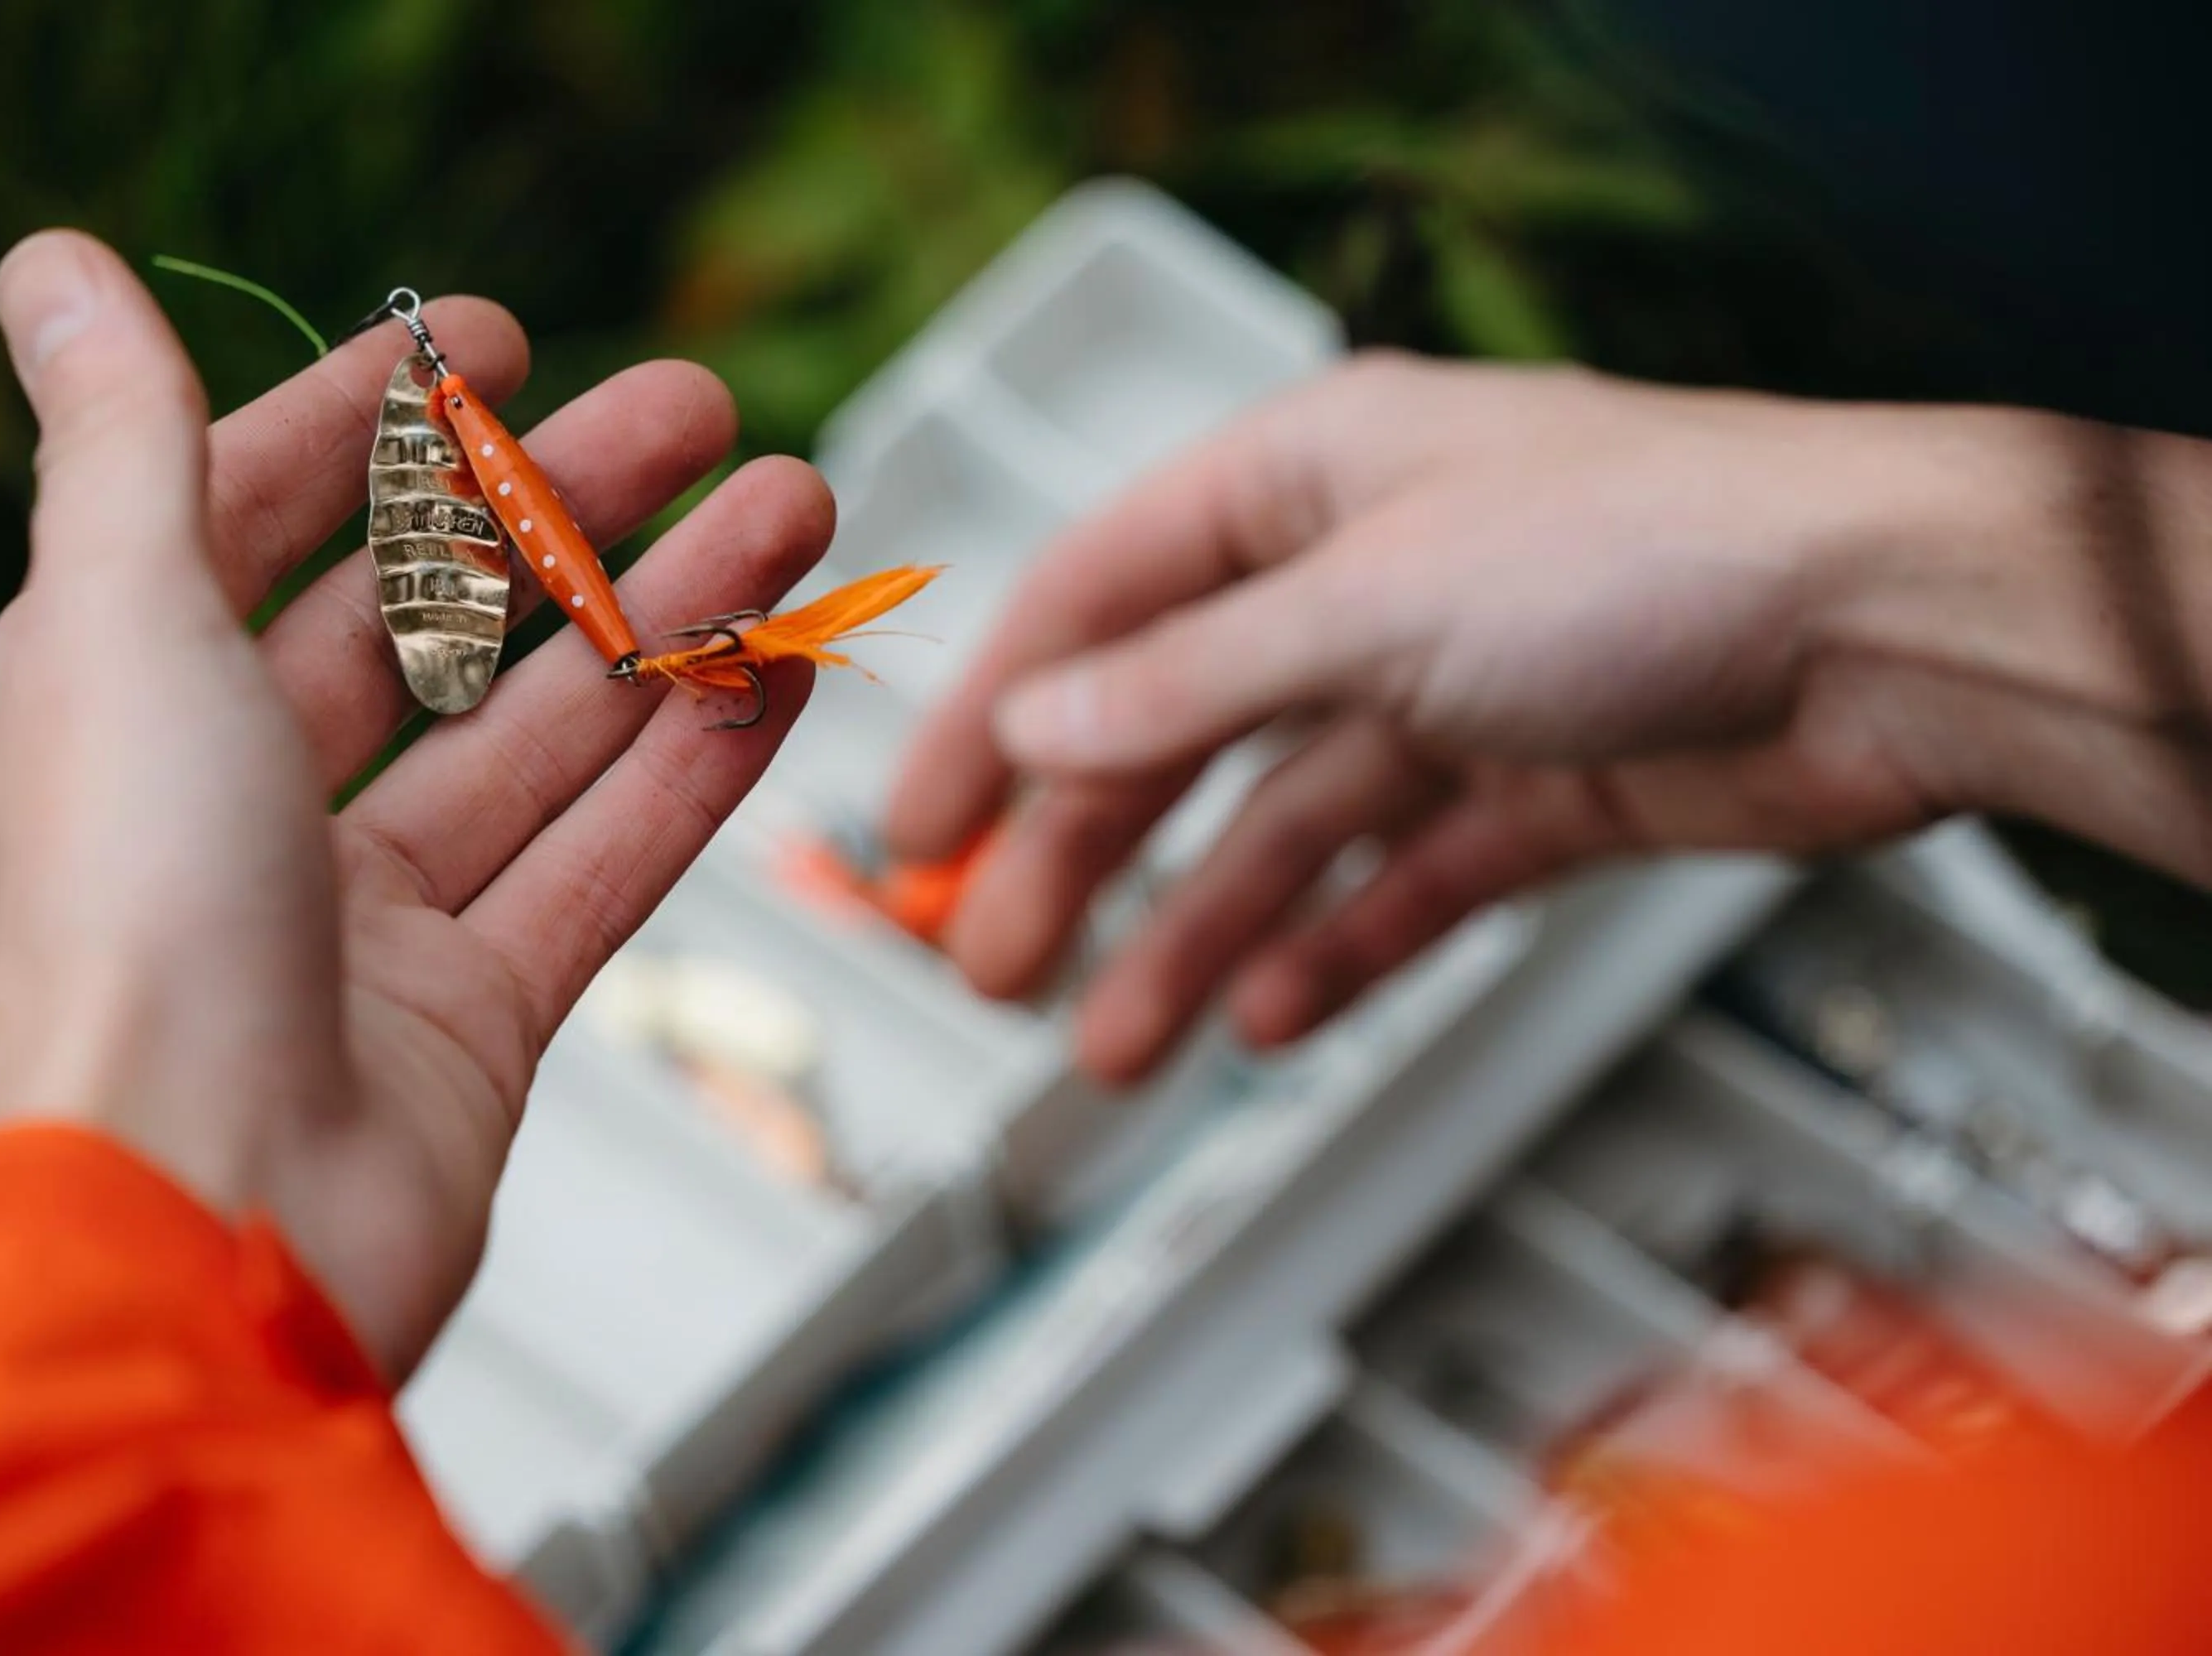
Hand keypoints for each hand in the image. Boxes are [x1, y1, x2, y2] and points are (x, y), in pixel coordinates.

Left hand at [0, 232, 833, 1379]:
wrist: (212, 1230)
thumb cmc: (131, 926)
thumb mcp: (113, 627)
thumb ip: (118, 442)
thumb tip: (51, 268)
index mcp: (116, 700)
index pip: (263, 514)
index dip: (379, 421)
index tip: (500, 345)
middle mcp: (235, 803)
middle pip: (434, 617)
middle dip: (571, 505)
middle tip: (705, 409)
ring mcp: (362, 920)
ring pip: (546, 732)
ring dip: (672, 614)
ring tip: (798, 507)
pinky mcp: (472, 1016)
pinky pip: (602, 862)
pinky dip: (695, 767)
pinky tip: (786, 670)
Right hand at [889, 352, 2211, 1083]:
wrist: (1892, 633)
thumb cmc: (1655, 550)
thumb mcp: (1366, 607)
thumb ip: (1188, 681)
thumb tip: (1041, 720)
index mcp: (1306, 482)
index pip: (1101, 598)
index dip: (998, 715)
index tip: (919, 825)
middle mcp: (1366, 581)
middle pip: (1177, 733)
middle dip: (1083, 857)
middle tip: (994, 966)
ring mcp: (1450, 691)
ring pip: (1281, 830)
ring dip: (1193, 936)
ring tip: (1118, 1048)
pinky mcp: (1532, 791)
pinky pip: (1397, 884)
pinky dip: (1334, 950)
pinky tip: (1272, 1016)